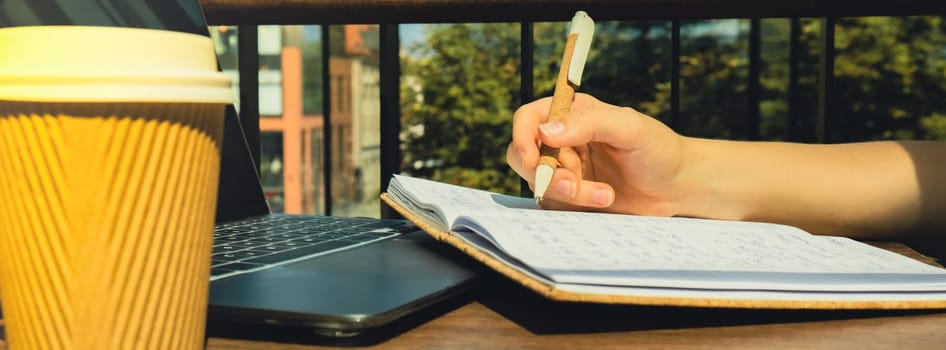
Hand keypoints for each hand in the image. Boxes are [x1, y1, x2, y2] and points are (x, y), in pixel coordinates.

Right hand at [506, 93, 694, 215]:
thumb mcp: (630, 128)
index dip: (522, 136)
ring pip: (539, 184)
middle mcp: (562, 141)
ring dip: (568, 194)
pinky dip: (576, 206)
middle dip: (544, 174)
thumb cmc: (658, 149)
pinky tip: (605, 199)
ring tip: (606, 194)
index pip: (528, 118)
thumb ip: (590, 124)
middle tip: (571, 184)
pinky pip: (554, 205)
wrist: (677, 187)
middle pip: (523, 155)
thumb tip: (546, 131)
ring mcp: (564, 170)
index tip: (533, 156)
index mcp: (572, 114)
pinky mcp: (571, 197)